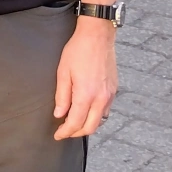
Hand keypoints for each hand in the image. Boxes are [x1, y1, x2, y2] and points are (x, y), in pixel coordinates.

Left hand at [53, 17, 116, 138]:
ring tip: (75, 122)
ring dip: (87, 126)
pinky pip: (106, 111)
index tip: (58, 135)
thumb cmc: (78, 50)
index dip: (65, 132)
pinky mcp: (114, 90)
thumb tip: (59, 114)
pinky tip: (87, 111)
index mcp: (86, 95)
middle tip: (65, 132)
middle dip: (76, 133)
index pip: (75, 123)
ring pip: (100, 121)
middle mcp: (100, 98)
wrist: (97, 35)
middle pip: (90, 127)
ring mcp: (109, 95)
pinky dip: (96, 116)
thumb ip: (62, 96)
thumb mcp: (63, 72)